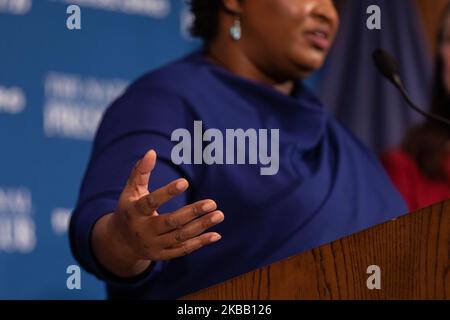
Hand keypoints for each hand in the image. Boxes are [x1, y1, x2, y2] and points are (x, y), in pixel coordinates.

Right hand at [92, 150, 223, 276]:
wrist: (120, 242)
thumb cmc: (129, 209)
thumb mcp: (130, 191)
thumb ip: (140, 172)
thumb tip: (151, 151)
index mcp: (134, 212)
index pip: (151, 202)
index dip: (167, 192)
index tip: (185, 182)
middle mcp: (144, 230)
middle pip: (170, 222)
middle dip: (192, 212)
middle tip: (212, 203)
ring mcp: (154, 245)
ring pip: (180, 236)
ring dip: (201, 226)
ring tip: (219, 215)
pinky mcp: (162, 255)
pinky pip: (183, 249)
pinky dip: (200, 243)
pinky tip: (216, 234)